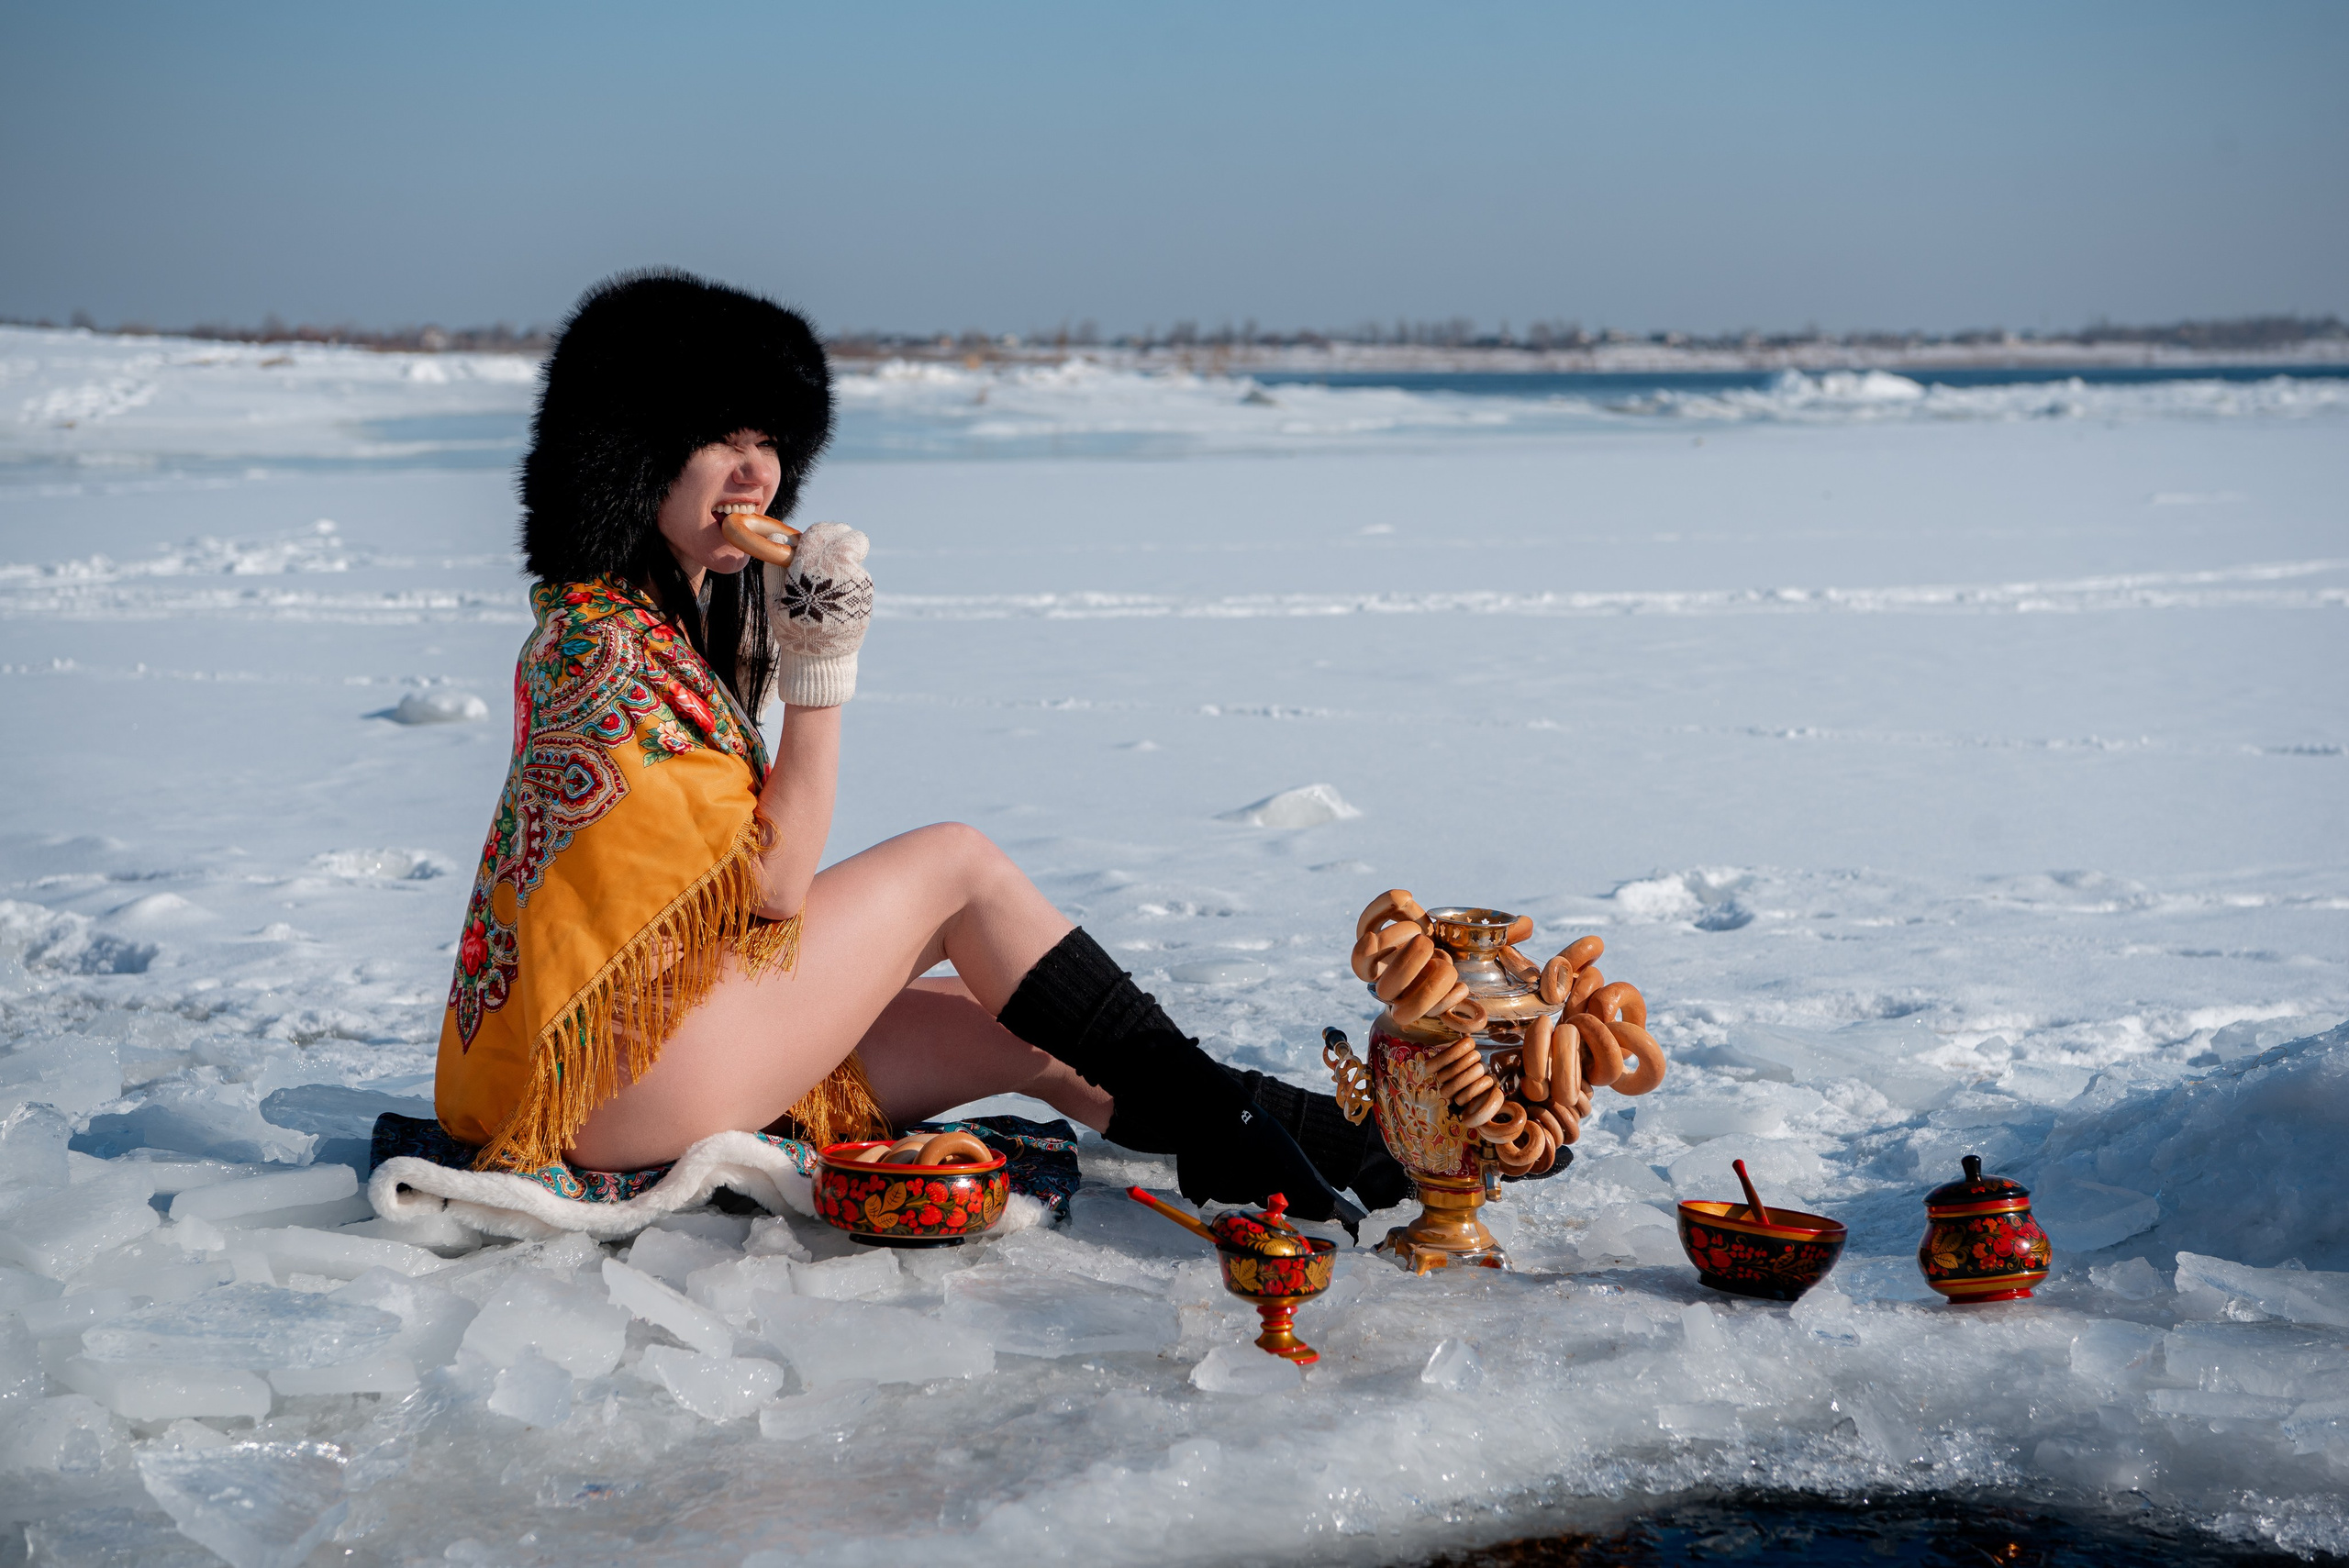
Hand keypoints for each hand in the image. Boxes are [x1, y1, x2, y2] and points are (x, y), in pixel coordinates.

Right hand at [767, 522, 871, 706]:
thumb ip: (776, 566)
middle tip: (837, 544)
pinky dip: (852, 578)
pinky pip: (860, 575)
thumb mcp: (776, 598)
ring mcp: (856, 581)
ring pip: (855, 556)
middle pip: (847, 537)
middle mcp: (837, 570)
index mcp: (810, 567)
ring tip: (833, 580)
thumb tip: (780, 536)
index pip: (819, 533)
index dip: (820, 532)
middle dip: (842, 537)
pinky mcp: (867, 592)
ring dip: (846, 560)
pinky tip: (840, 596)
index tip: (819, 536)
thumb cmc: (793, 627)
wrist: (820, 658)